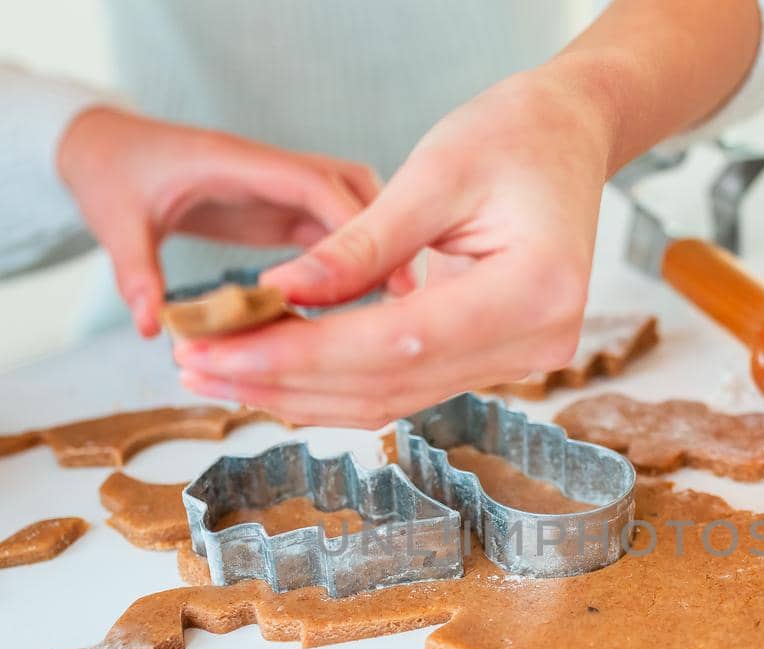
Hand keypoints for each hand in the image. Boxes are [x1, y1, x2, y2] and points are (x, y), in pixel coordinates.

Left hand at [57, 106, 396, 337]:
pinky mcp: (286, 216)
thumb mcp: (116, 221)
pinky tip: (364, 316)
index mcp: (242, 163)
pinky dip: (354, 275)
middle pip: (354, 195)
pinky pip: (334, 242)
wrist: (107, 150)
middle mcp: (275, 175)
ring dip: (375, 260)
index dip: (356, 229)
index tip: (384, 273)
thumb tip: (155, 328)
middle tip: (408, 299)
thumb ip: (136, 272)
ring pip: (354, 219)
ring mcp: (285, 195)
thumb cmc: (113, 174)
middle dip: (384, 244)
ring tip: (395, 312)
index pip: (316, 186)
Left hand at [170, 64, 616, 427]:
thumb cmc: (514, 136)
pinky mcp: (492, 362)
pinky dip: (334, 381)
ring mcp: (518, 362)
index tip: (222, 350)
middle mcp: (536, 344)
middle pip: (388, 384)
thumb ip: (358, 244)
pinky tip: (271, 370)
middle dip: (283, 380)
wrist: (568, 139)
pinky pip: (402, 385)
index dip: (303, 354)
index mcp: (534, 291)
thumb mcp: (434, 172)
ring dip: (299, 391)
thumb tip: (277, 293)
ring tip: (215, 371)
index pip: (397, 343)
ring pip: (389, 398)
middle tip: (194, 364)